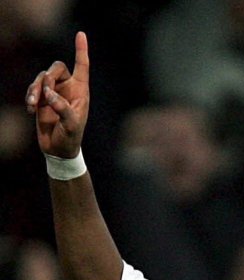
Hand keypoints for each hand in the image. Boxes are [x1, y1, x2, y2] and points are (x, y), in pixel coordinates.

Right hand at [25, 31, 89, 158]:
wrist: (58, 150)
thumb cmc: (71, 138)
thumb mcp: (71, 126)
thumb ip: (62, 108)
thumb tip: (49, 94)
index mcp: (81, 92)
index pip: (82, 66)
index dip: (81, 50)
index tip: (81, 34)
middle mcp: (68, 89)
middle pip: (56, 68)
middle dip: (48, 76)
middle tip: (44, 93)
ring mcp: (54, 92)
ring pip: (42, 77)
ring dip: (35, 89)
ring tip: (32, 104)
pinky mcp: (41, 98)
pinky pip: (33, 88)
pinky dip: (30, 96)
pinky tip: (30, 110)